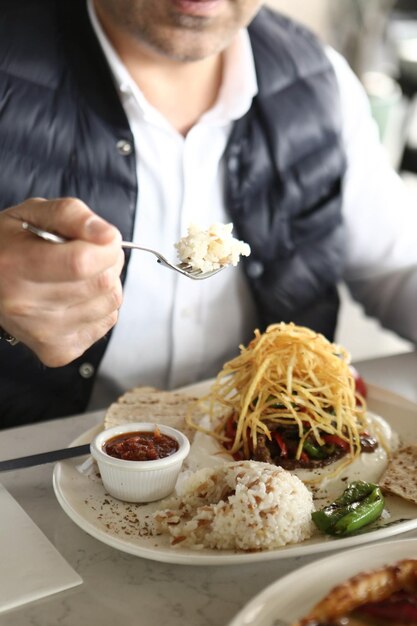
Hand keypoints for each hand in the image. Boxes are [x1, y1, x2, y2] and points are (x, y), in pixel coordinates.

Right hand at [0, 197, 124, 365]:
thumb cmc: (11, 246)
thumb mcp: (33, 213)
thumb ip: (71, 214)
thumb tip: (107, 235)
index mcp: (14, 266)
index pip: (81, 262)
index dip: (106, 246)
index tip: (103, 238)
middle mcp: (25, 305)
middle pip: (102, 283)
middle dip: (108, 262)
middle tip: (89, 254)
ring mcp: (42, 333)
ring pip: (110, 304)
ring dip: (105, 285)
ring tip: (80, 276)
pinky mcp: (58, 351)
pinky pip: (106, 323)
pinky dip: (100, 307)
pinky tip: (76, 298)